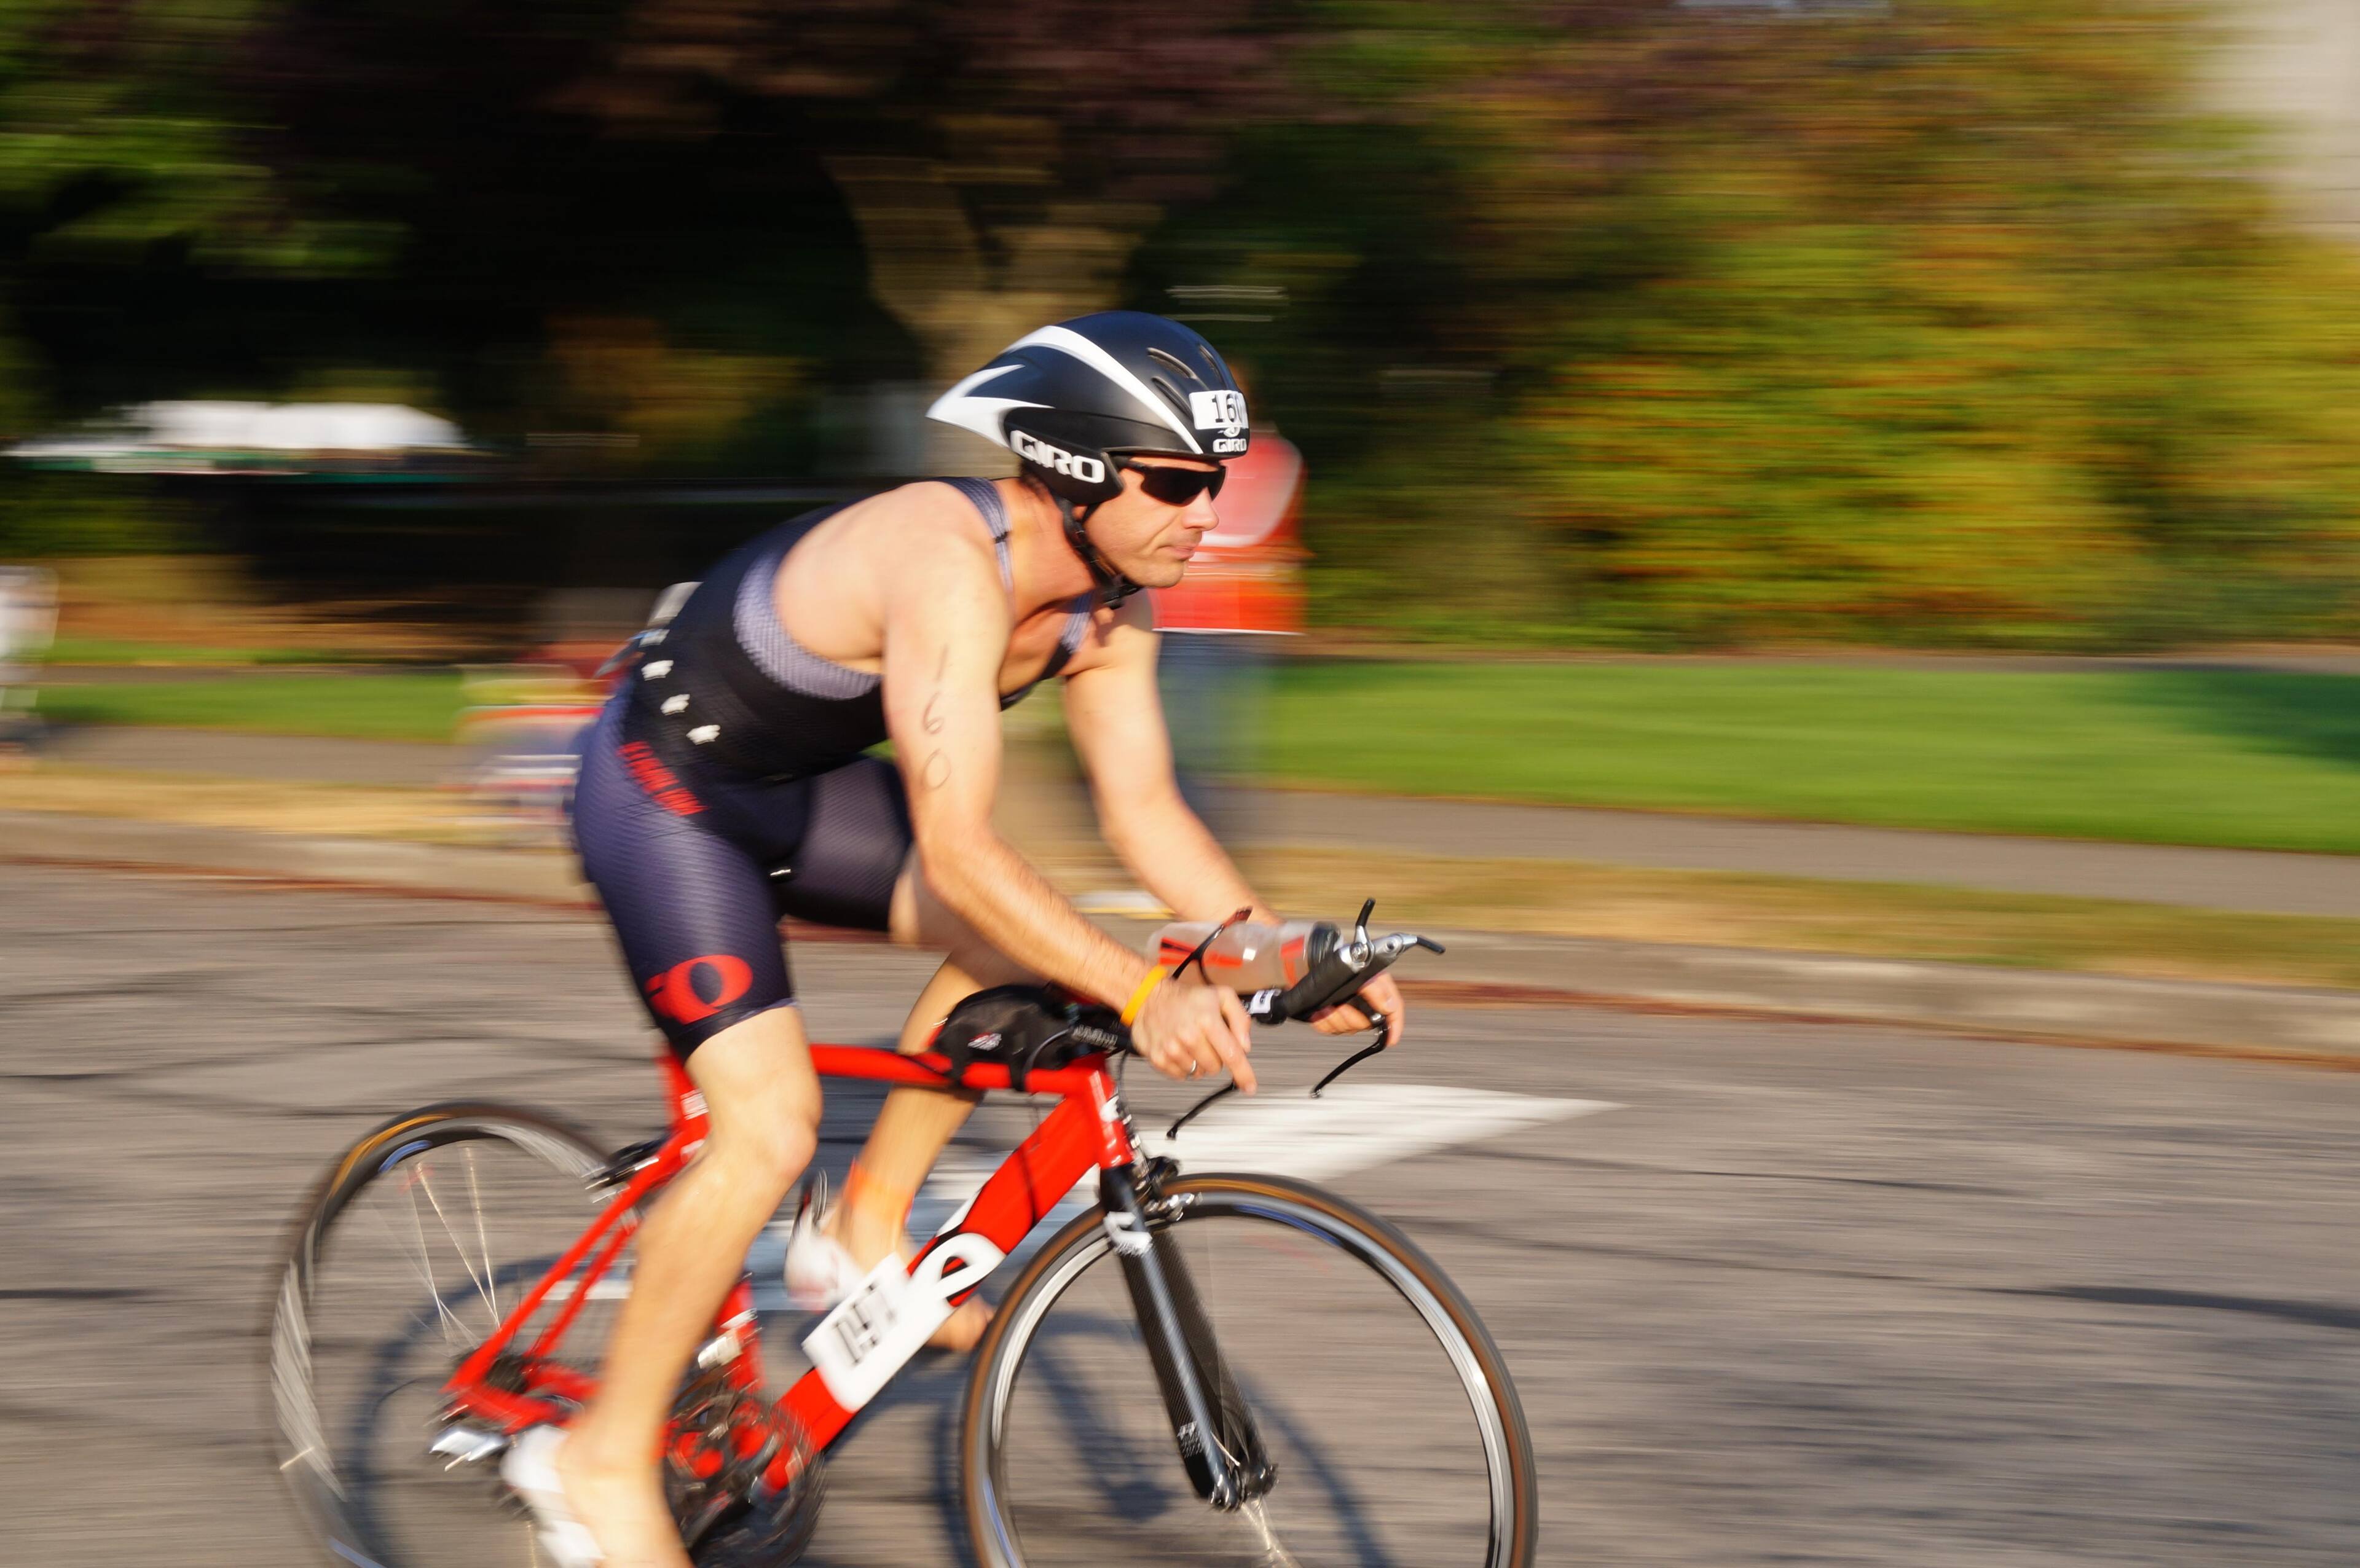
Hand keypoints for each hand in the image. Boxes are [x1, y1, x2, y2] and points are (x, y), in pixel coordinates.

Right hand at [1131, 975, 1256, 1093]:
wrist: (1149, 997)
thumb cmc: (1185, 998)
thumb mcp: (1221, 996)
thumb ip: (1240, 1019)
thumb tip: (1244, 1045)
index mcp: (1207, 1021)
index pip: (1232, 1055)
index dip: (1243, 1074)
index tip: (1249, 1086)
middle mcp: (1189, 1036)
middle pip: (1216, 1067)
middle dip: (1216, 1057)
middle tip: (1206, 1040)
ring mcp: (1172, 1049)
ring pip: (1198, 1073)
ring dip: (1198, 1062)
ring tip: (1190, 1042)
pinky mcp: (1159, 1059)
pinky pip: (1181, 1075)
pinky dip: (1183, 1066)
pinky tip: (1180, 1049)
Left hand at [1311, 971, 1405, 1046]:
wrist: (1317, 961)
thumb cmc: (1343, 962)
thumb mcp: (1364, 972)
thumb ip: (1377, 990)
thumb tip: (1389, 1007)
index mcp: (1378, 994)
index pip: (1393, 1013)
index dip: (1395, 1027)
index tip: (1391, 1039)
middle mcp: (1365, 1006)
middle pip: (1366, 1025)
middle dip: (1351, 1018)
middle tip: (1342, 1006)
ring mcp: (1348, 1013)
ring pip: (1346, 1029)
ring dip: (1335, 1018)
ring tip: (1329, 1005)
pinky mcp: (1331, 1018)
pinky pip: (1328, 1029)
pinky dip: (1322, 1021)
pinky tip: (1321, 1010)